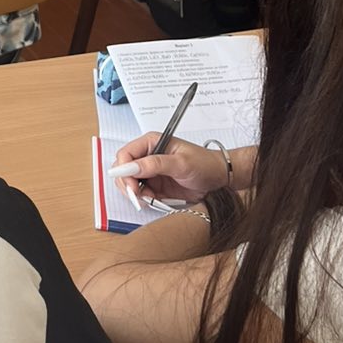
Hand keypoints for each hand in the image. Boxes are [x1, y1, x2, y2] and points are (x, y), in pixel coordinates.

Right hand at [110, 133, 228, 202]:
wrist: (219, 178)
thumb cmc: (204, 164)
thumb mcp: (181, 163)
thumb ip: (155, 164)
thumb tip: (131, 167)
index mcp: (151, 143)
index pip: (125, 154)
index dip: (123, 169)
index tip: (129, 184)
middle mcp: (147, 156)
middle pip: (123, 169)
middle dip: (127, 184)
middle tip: (138, 195)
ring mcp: (150, 172)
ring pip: (129, 183)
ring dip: (135, 193)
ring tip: (149, 198)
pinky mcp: (155, 185)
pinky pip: (140, 193)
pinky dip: (144, 199)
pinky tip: (154, 200)